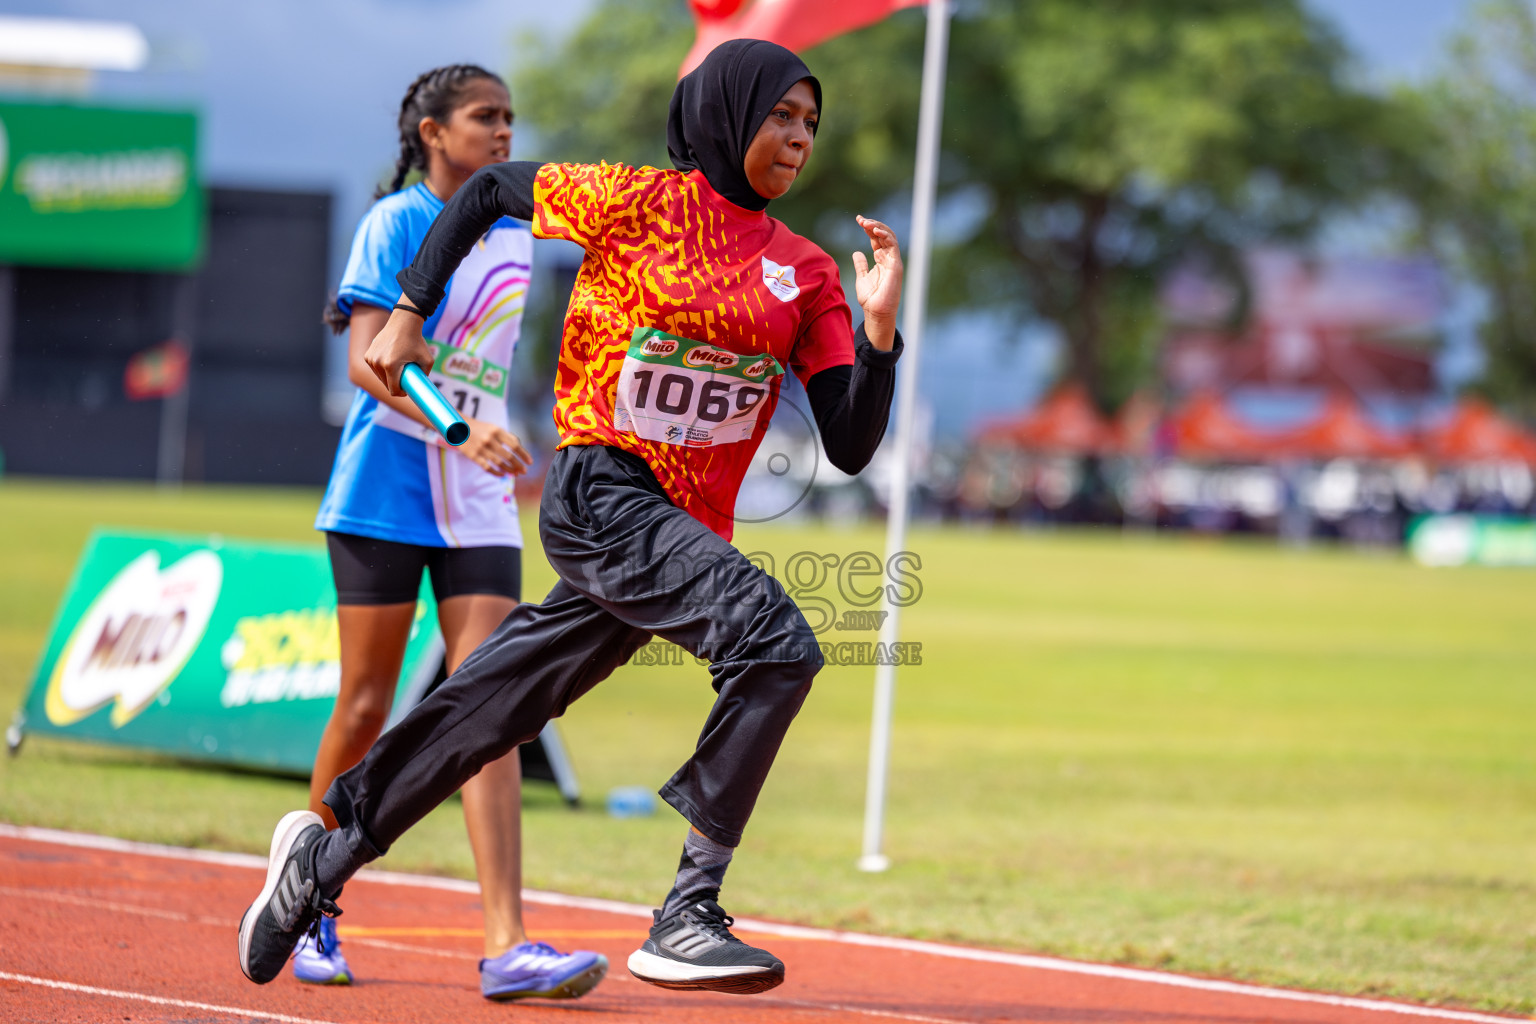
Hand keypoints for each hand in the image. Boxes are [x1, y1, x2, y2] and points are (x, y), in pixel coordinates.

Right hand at [364, 308, 433, 395]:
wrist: (403, 322)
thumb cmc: (417, 341)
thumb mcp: (428, 360)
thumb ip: (425, 375)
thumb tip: (422, 388)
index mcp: (391, 365)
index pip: (393, 390)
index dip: (401, 393)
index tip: (406, 391)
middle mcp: (377, 362)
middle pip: (386, 384)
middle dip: (395, 385)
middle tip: (404, 379)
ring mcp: (371, 358)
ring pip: (380, 377)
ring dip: (388, 377)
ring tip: (398, 369)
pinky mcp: (367, 355)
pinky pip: (375, 369)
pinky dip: (382, 369)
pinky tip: (390, 363)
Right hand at [459, 419, 532, 476]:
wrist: (458, 427)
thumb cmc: (481, 429)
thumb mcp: (494, 428)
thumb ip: (507, 437)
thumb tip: (521, 449)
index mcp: (496, 430)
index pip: (514, 445)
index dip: (523, 454)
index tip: (530, 462)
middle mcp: (489, 439)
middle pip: (508, 456)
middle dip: (518, 465)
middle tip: (524, 471)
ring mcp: (480, 448)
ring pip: (499, 463)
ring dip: (509, 470)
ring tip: (515, 473)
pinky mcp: (473, 456)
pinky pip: (487, 467)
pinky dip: (496, 473)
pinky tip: (502, 475)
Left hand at [852, 215, 903, 350]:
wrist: (876, 312)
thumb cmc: (870, 298)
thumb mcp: (861, 277)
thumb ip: (861, 265)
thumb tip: (856, 253)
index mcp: (881, 259)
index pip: (876, 238)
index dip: (868, 228)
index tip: (858, 220)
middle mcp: (888, 258)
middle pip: (883, 235)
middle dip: (872, 224)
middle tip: (860, 219)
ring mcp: (893, 261)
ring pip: (890, 237)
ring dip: (878, 227)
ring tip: (866, 223)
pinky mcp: (896, 265)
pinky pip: (893, 246)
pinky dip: (885, 236)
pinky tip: (875, 230)